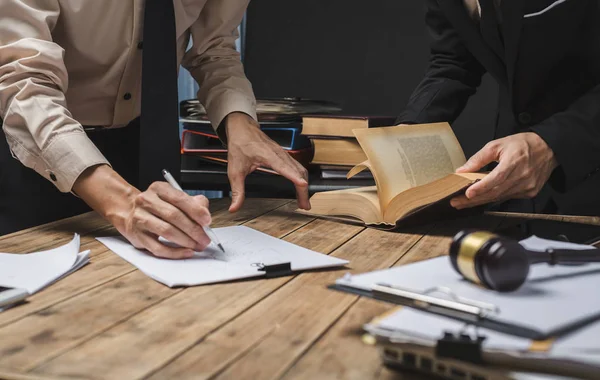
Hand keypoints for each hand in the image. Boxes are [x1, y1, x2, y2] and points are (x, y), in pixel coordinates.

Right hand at [74, 165, 211, 258]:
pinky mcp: (137, 237)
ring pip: (167, 232)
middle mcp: (147, 201)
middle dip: (194, 229)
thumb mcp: (174, 198)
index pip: (179, 199)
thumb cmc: (158, 206)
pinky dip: (175, 252)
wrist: (129, 212)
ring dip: (186, 241)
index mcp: (159, 189)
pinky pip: (158, 248)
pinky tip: (186, 252)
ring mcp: (140, 219)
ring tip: (198, 245)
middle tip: (206, 238)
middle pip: (174, 216)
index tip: (207, 221)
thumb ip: (192, 203)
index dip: (195, 211)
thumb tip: (205, 214)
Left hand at [225, 112, 309, 211]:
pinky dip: (301, 178)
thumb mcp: (235, 171)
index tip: (303, 185)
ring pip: (300, 169)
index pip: (285, 167)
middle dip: (303, 189)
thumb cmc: (240, 144)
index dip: (295, 177)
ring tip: (304, 202)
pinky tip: (300, 188)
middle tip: (305, 206)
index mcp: (268, 155)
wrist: (242, 129)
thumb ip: (237, 191)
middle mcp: (279, 153)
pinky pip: (298, 166)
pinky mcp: (284, 155)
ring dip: (304, 185)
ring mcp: (284, 153)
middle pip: (298, 171)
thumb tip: (234, 208)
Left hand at [450, 132, 557, 208]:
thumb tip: (462, 170)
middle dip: (474, 200)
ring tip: (464, 203)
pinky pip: (507, 197)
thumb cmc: (524, 144)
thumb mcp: (498, 144)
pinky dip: (493, 198)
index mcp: (514, 162)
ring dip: (481, 201)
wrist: (549, 148)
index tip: (468, 193)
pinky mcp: (529, 192)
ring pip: (500, 197)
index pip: (496, 178)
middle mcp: (522, 176)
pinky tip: (482, 198)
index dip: (482, 187)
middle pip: (495, 192)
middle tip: (457, 202)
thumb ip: (479, 158)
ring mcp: (527, 186)